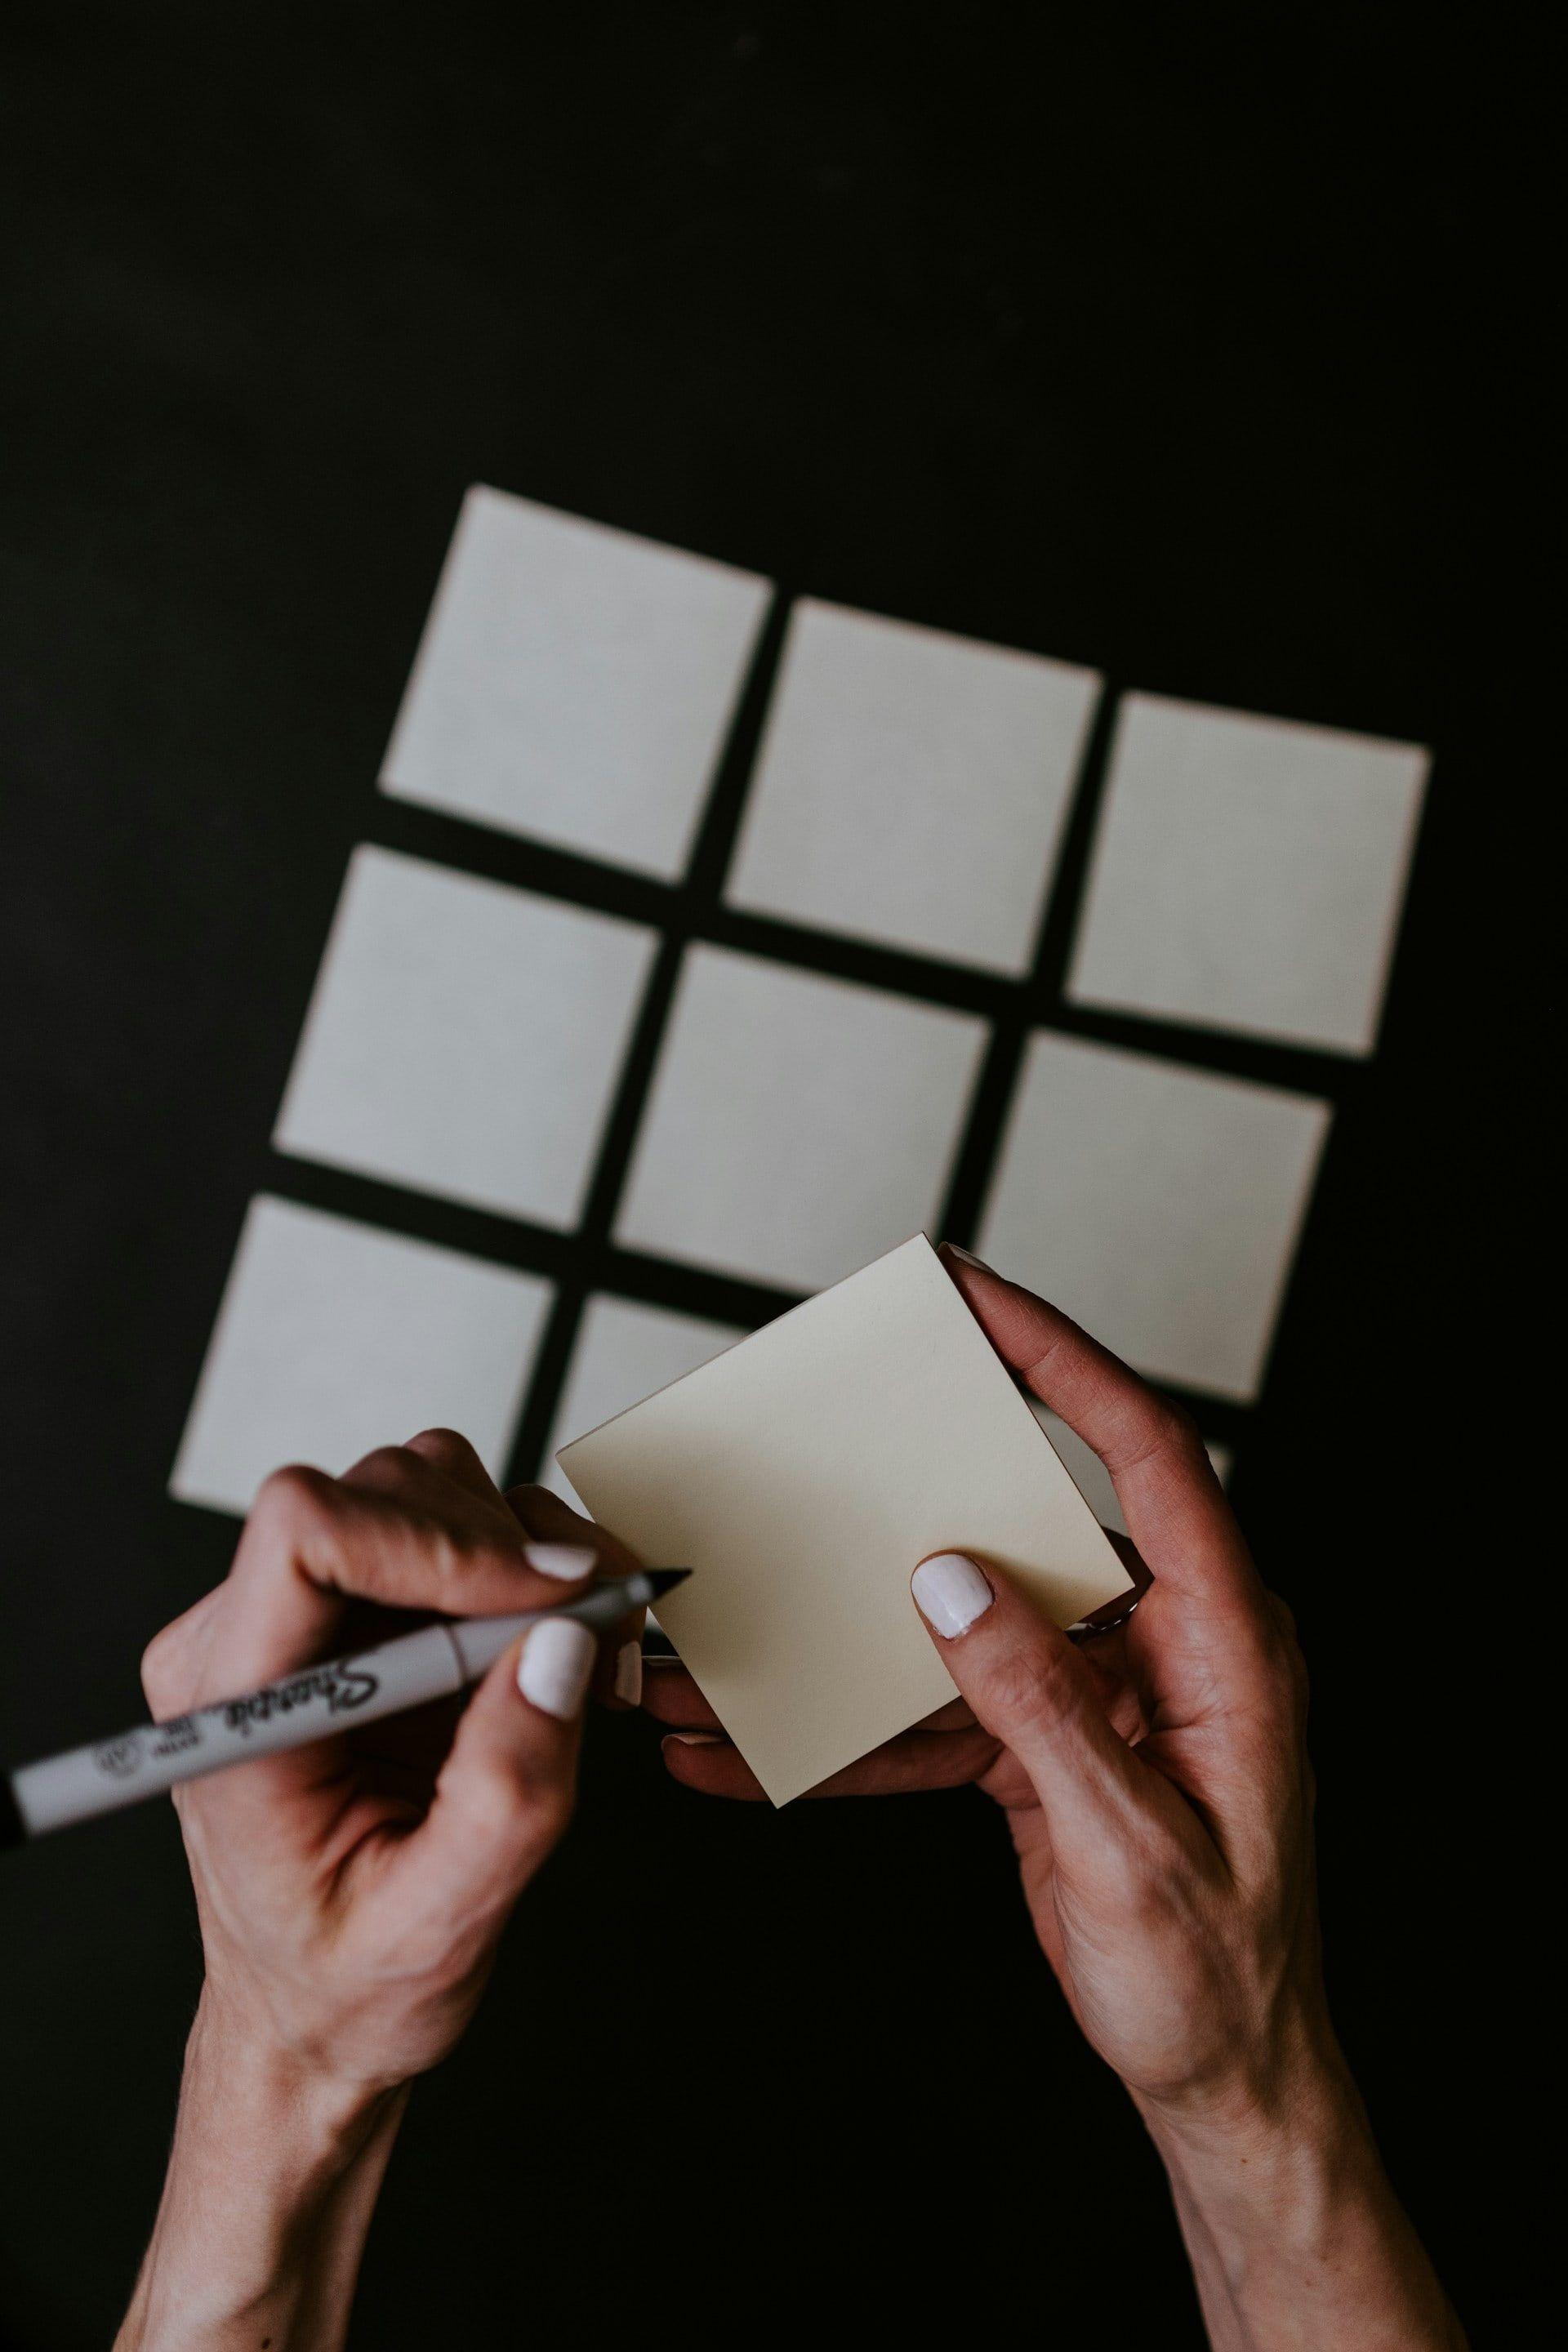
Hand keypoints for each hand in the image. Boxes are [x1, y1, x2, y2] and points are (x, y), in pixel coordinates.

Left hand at [118, 1431, 642, 2350]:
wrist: (313, 2012)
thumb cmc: (347, 1986)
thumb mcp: (438, 1927)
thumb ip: (505, 1797)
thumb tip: (562, 1646)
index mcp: (234, 1709)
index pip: (303, 1532)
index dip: (434, 1539)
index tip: (542, 1596)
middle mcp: (247, 1638)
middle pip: (381, 1492)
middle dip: (505, 1550)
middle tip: (595, 1629)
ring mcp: (302, 1616)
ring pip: (422, 1487)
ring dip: (522, 1550)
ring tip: (580, 1642)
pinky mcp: (359, 1611)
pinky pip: (451, 1526)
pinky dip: (526, 1565)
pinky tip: (555, 1644)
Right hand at [645, 1250, 1464, 2350]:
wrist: (1223, 2082)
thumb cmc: (1215, 1977)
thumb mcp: (1133, 1845)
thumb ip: (1043, 1707)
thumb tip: (952, 1583)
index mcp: (1224, 1639)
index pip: (1145, 1453)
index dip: (1062, 1359)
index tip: (978, 1297)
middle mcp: (1158, 1642)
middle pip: (1028, 1515)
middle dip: (917, 1474)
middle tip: (830, 1415)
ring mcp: (1097, 1691)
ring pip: (957, 1621)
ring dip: (845, 1632)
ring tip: (731, 1630)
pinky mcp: (1045, 1745)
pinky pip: (934, 1713)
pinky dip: (850, 1729)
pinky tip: (757, 1748)